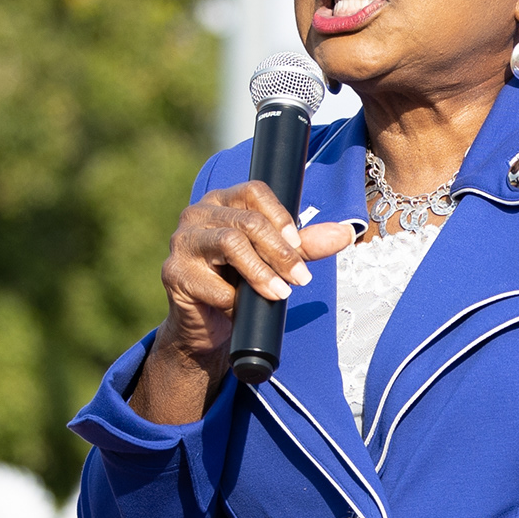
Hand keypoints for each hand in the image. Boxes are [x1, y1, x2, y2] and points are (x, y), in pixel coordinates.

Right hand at [127, 181, 365, 423]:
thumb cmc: (240, 284)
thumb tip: (345, 232)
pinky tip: (239, 309)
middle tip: (301, 279)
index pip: (254, 191)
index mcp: (222, 202)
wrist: (207, 326)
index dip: (281, 216)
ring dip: (261, 272)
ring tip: (280, 293)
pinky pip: (212, 283)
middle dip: (280, 252)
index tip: (299, 246)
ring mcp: (182, 242)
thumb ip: (305, 246)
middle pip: (247, 221)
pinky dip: (233, 299)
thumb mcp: (275, 262)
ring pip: (230, 243)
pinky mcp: (173, 273)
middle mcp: (197, 214)